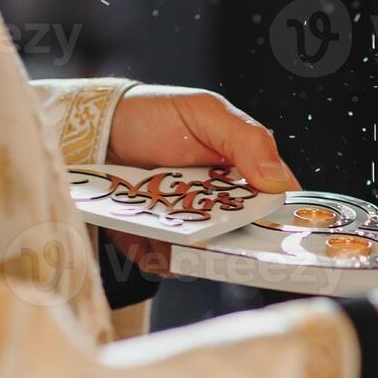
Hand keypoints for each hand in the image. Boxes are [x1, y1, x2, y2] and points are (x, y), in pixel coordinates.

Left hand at [104, 86, 301, 272]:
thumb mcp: (206, 113)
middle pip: (240, 240)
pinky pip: (167, 264)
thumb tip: (279, 181)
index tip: (273, 233)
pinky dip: (159, 258)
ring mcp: (188, 228)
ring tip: (167, 228)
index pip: (274, 205)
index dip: (280, 222)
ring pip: (204, 256)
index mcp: (243, 174)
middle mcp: (220, 206)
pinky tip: (147, 239)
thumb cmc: (155, 115)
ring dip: (190, 252)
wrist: (97, 130)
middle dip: (228, 243)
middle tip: (207, 230)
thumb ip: (247, 140)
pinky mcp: (157, 244)